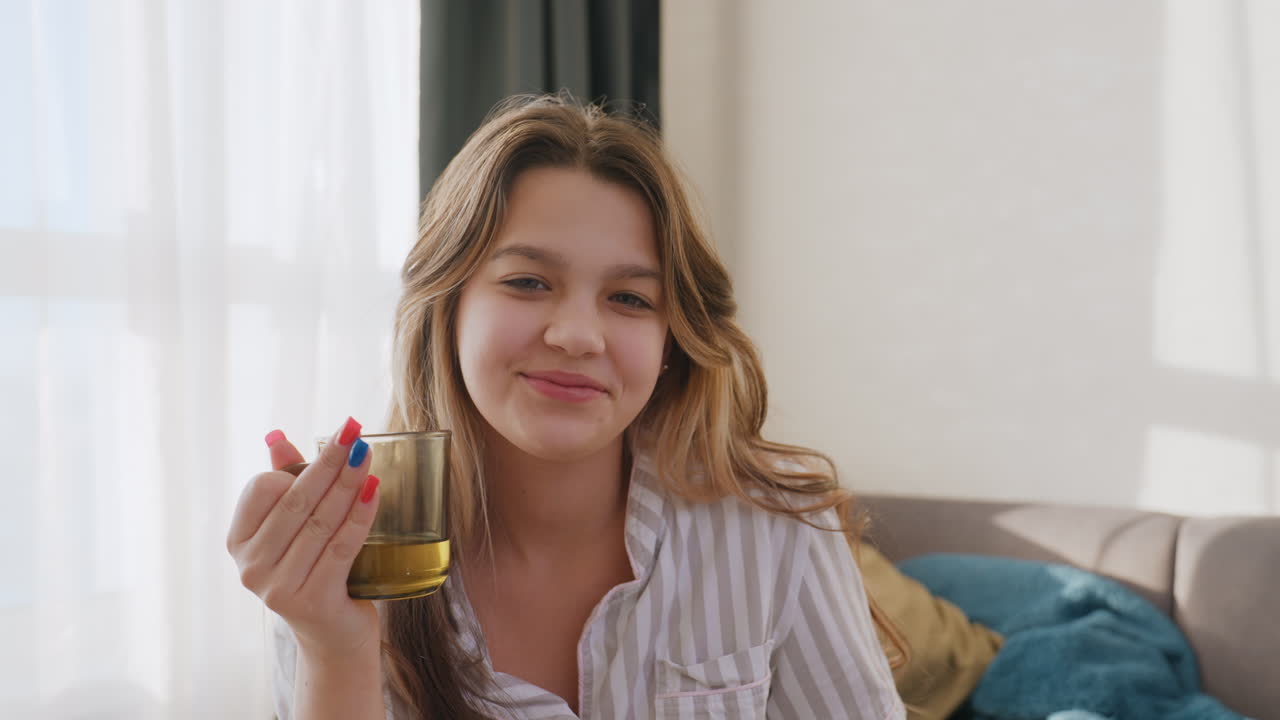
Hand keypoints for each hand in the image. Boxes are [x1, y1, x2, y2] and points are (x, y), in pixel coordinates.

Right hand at [227, 417, 381, 659]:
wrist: (333, 632)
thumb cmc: (312, 567)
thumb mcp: (293, 526)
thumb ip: (285, 481)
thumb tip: (276, 436)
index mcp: (238, 541)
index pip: (262, 488)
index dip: (298, 466)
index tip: (336, 443)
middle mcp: (250, 566)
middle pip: (296, 501)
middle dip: (329, 463)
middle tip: (355, 434)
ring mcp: (278, 587)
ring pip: (320, 523)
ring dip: (348, 484)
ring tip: (367, 456)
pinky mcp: (311, 601)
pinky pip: (340, 548)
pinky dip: (360, 516)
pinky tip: (374, 491)